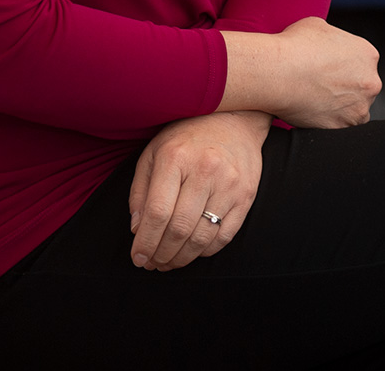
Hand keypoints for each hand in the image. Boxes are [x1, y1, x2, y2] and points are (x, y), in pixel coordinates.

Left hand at [128, 110, 268, 271]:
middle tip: (152, 264)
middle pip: (179, 228)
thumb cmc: (187, 137)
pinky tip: (192, 251)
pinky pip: (224, 236)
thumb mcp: (154, 153)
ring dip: (182, 258)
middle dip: (161, 254)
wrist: (235, 119)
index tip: (138, 257)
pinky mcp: (246, 195)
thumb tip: (137, 229)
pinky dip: (205, 251)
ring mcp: (229, 184)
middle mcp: (205, 170)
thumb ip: (141, 191)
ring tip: (169, 263)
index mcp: (175, 157)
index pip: (158, 212)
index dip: (145, 242)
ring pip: (202, 237)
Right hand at [264, 16, 381, 128]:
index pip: (363, 62)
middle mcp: (371, 81)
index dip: (345, 66)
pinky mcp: (345, 126)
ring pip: (355, 108)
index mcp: (367, 54)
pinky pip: (342, 126)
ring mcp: (360, 106)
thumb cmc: (294, 47)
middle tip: (323, 86)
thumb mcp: (319, 26)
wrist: (278, 73)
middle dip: (347, 87)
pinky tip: (315, 112)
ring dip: (341, 106)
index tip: (330, 70)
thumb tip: (328, 45)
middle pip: (363, 86)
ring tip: (317, 100)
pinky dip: (331, 121)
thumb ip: (333, 38)